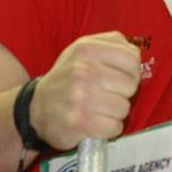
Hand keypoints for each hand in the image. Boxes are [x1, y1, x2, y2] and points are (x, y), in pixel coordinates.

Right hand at [31, 31, 141, 149]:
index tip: (119, 77)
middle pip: (131, 85)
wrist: (36, 107)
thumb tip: (135, 53)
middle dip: (122, 93)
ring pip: (124, 108)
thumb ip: (112, 43)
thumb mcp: (84, 48)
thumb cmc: (68, 76)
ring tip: (100, 109)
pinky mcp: (79, 122)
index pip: (132, 59)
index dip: (131, 71)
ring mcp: (81, 97)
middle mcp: (83, 70)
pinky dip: (109, 129)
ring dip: (115, 112)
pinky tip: (97, 122)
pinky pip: (114, 127)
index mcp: (87, 49)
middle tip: (107, 95)